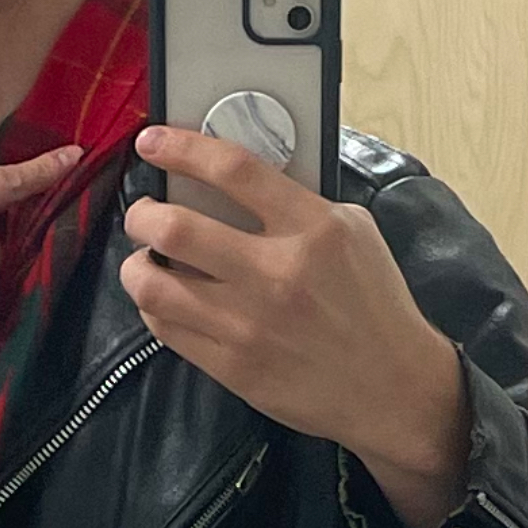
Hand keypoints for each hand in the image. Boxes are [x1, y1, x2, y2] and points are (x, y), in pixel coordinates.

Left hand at [121, 125, 470, 527]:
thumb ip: (298, 202)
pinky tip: (164, 298)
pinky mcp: (233, 366)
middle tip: (142, 214)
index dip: (181, 148)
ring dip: (134, 266)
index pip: (233, 171)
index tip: (151, 142)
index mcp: (314, 228)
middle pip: (174, 228)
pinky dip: (154, 306)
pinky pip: (166, 328)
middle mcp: (277, 273)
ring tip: (144, 260)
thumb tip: (234, 182)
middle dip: (141, 214)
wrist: (393, 385)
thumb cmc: (373, 302)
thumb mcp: (354, 232)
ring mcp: (250, 324)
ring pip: (154, 286)